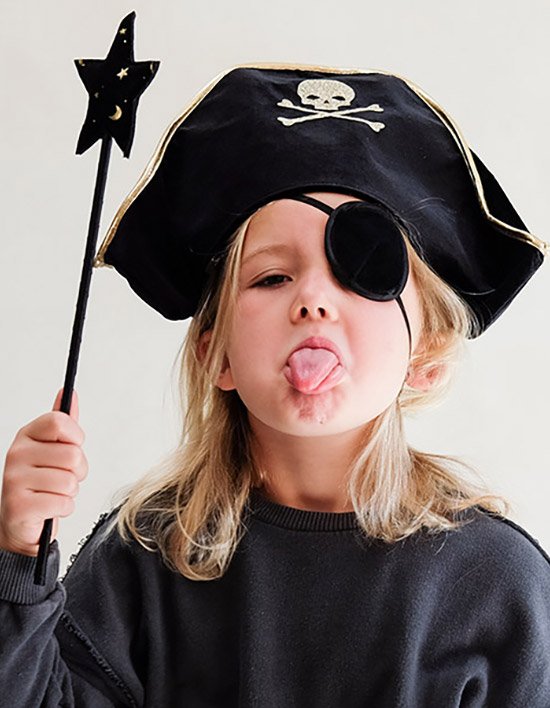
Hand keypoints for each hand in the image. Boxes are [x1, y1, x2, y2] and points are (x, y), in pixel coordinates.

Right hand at [0, 388, 87, 555]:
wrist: (20, 520)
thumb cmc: (41, 482)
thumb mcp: (52, 448)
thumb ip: (63, 422)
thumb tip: (68, 393)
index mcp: (26, 436)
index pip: (59, 422)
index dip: (75, 437)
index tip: (71, 446)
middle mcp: (16, 454)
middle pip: (73, 456)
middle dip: (78, 472)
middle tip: (62, 478)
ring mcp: (15, 480)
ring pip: (70, 482)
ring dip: (70, 492)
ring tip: (54, 493)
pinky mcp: (19, 506)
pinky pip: (64, 503)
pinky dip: (64, 508)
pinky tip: (49, 508)